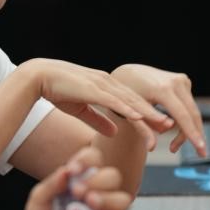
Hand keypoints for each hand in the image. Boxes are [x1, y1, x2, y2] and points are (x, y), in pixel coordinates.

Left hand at [12, 146, 130, 209]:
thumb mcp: (38, 200)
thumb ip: (51, 184)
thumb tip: (67, 170)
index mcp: (81, 180)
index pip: (94, 160)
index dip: (88, 160)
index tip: (74, 170)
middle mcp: (97, 193)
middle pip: (113, 177)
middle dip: (98, 181)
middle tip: (79, 191)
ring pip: (123, 199)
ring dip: (108, 199)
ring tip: (90, 203)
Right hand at [22, 58, 169, 149]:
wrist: (39, 77)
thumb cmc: (57, 91)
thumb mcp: (81, 110)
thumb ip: (98, 121)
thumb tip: (114, 132)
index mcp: (106, 87)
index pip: (131, 102)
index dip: (147, 114)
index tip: (161, 125)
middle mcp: (108, 83)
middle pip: (136, 102)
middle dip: (154, 114)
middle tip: (171, 126)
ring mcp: (101, 85)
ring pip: (129, 102)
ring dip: (147, 114)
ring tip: (163, 124)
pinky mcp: (92, 89)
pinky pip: (114, 101)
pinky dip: (128, 109)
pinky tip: (140, 117)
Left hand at [111, 64, 206, 157]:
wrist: (128, 73)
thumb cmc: (126, 95)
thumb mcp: (132, 113)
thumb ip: (143, 130)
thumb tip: (152, 147)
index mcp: (163, 89)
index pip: (183, 115)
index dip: (192, 134)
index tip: (201, 148)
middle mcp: (176, 82)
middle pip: (192, 114)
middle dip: (196, 136)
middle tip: (201, 155)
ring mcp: (182, 80)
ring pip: (192, 112)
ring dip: (186, 131)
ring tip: (173, 147)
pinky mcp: (183, 82)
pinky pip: (188, 106)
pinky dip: (183, 121)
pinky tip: (170, 129)